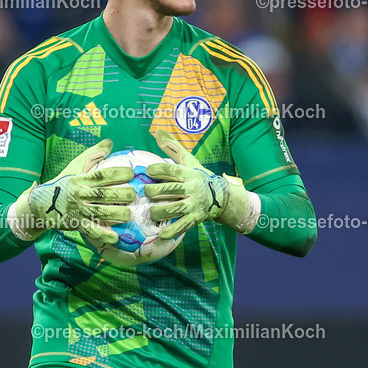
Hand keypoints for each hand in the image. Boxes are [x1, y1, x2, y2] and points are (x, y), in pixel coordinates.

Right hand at [9, 139, 134, 244]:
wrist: (41, 204)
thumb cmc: (64, 183)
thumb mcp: (75, 167)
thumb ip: (93, 154)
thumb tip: (110, 142)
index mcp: (80, 179)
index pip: (100, 175)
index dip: (117, 173)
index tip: (131, 173)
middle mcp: (78, 194)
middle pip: (101, 195)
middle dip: (120, 195)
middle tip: (134, 194)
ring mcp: (77, 210)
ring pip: (98, 213)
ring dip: (115, 214)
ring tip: (129, 214)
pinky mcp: (76, 224)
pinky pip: (90, 230)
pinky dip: (103, 234)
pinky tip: (115, 237)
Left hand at [144, 130, 259, 239]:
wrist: (221, 196)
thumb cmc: (199, 176)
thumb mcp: (188, 161)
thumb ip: (172, 147)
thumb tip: (157, 132)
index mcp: (189, 173)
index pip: (173, 169)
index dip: (159, 169)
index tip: (148, 170)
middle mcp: (192, 188)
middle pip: (172, 189)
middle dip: (156, 191)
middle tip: (146, 192)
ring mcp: (194, 204)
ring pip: (175, 208)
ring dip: (160, 211)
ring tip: (150, 212)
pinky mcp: (195, 218)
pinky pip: (183, 225)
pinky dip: (172, 231)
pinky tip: (161, 235)